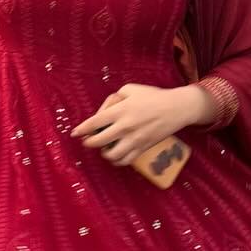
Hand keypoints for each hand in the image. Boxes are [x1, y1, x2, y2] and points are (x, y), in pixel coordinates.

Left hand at [70, 83, 216, 165]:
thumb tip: (102, 112)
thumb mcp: (130, 89)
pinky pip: (125, 161)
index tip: (74, 134)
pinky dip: (116, 161)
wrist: (176, 108)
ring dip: (103, 153)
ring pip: (111, 155)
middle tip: (87, 140)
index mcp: (120, 111)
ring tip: (103, 148)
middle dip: (89, 143)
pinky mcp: (143, 148)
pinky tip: (115, 155)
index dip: (81, 130)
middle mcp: (125, 127)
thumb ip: (113, 99)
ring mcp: (134, 140)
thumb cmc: (152, 96)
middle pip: (98, 142)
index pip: (94, 123)